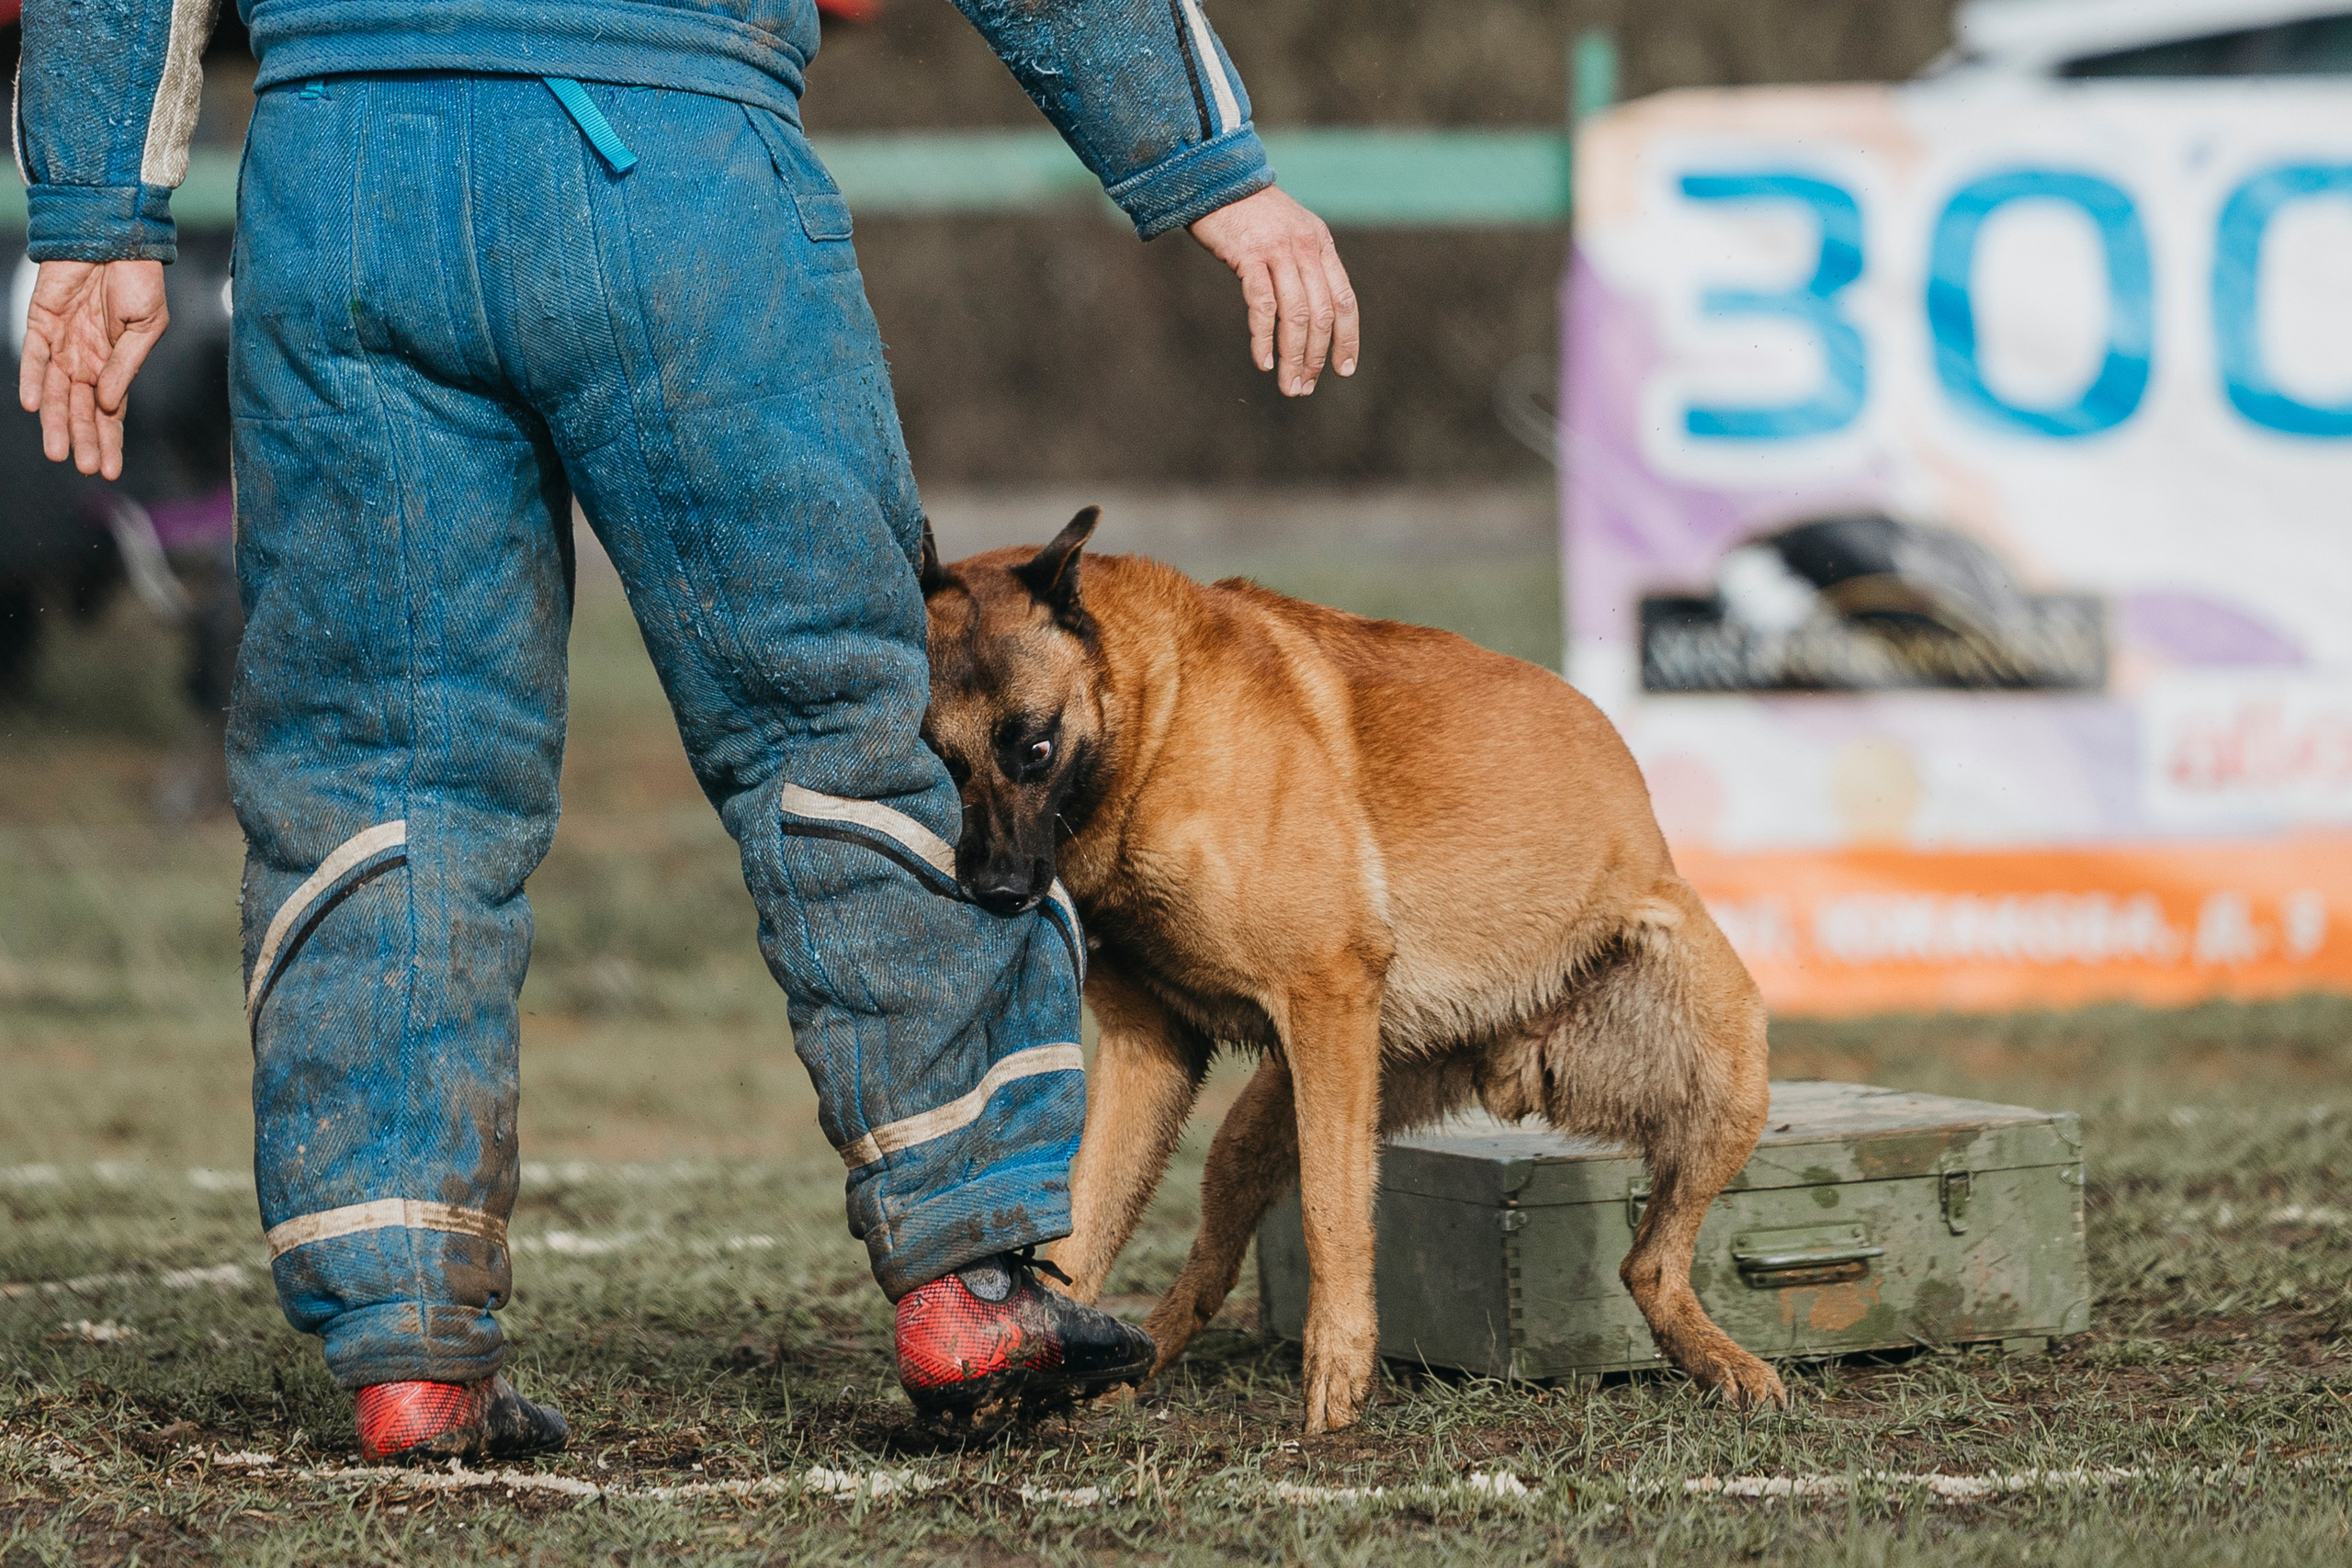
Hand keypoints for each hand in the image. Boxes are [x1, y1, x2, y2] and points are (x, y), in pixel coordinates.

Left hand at [18, 258, 171, 480]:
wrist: (115, 234)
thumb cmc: (140, 278)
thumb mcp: (148, 326)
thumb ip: (126, 365)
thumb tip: (107, 402)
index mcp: (115, 361)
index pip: (109, 411)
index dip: (109, 439)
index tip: (110, 469)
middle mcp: (86, 356)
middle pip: (80, 406)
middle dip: (82, 438)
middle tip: (84, 468)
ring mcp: (62, 339)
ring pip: (55, 389)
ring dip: (55, 421)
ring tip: (57, 451)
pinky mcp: (40, 319)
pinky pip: (33, 354)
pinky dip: (31, 378)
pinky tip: (33, 405)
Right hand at [1188, 186, 1358, 397]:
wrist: (1215, 178)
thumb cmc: (1247, 213)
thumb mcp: (1287, 234)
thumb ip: (1301, 265)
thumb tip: (1309, 313)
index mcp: (1321, 245)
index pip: (1345, 300)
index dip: (1347, 339)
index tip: (1343, 370)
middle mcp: (1307, 247)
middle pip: (1322, 314)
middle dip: (1315, 357)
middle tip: (1304, 387)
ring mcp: (1278, 250)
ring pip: (1296, 314)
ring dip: (1293, 356)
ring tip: (1288, 385)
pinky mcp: (1249, 254)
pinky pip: (1262, 305)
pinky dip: (1264, 338)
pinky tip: (1263, 362)